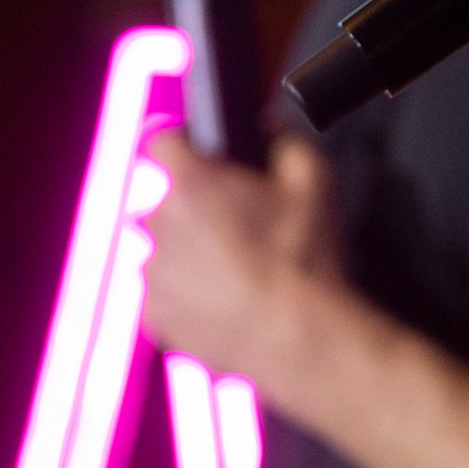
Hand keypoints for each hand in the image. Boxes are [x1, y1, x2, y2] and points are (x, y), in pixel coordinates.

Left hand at [142, 131, 343, 386]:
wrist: (295, 334)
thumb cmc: (302, 257)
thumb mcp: (315, 179)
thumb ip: (286, 143)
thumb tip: (272, 133)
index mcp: (190, 183)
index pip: (160, 140)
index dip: (182, 142)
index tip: (201, 152)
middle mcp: (158, 224)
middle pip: (166, 199)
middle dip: (196, 204)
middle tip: (240, 220)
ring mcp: (153, 273)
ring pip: (165, 247)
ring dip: (191, 250)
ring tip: (238, 266)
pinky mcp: (155, 316)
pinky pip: (165, 292)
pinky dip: (187, 293)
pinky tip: (227, 297)